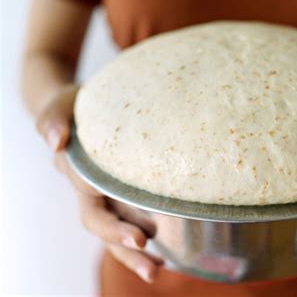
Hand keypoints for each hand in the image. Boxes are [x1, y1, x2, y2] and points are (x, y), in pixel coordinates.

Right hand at [36, 85, 160, 282]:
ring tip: (157, 270)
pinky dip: (144, 239)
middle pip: (104, 227)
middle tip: (148, 261)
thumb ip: (54, 119)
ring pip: (117, 232)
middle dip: (123, 245)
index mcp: (78, 175)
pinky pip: (132, 221)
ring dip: (134, 254)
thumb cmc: (72, 106)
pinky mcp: (123, 195)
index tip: (136, 235)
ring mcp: (108, 197)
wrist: (81, 109)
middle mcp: (91, 193)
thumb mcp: (61, 105)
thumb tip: (57, 141)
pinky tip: (163, 256)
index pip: (91, 203)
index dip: (111, 222)